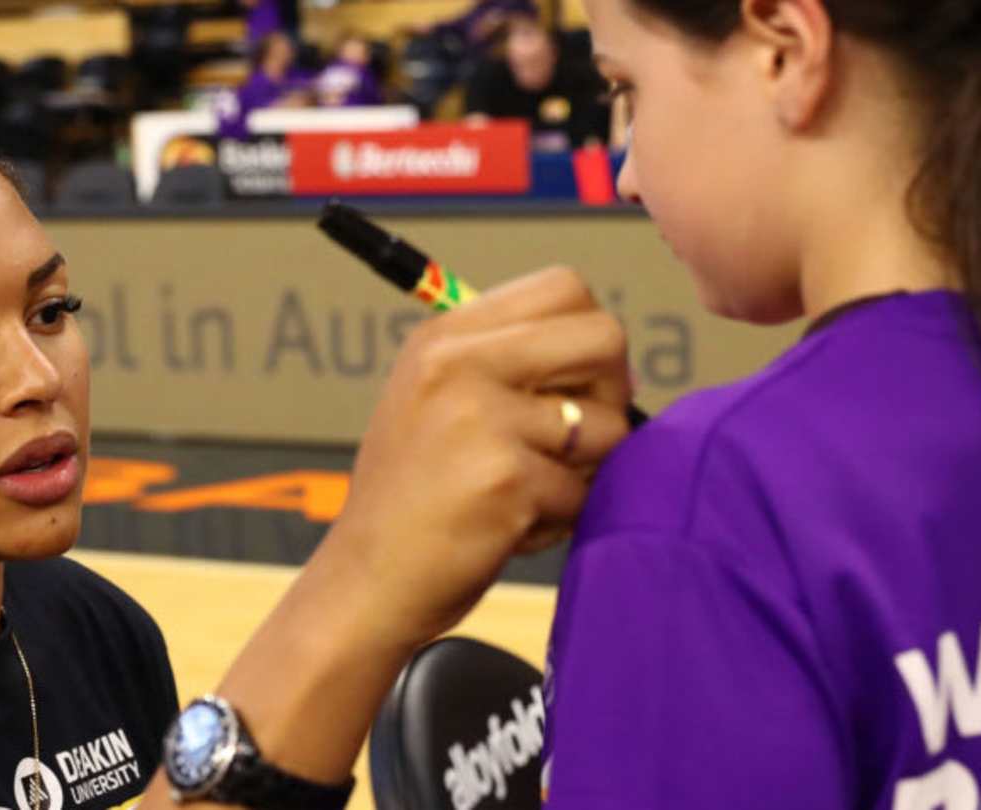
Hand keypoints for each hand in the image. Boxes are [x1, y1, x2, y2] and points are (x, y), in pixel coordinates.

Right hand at [324, 268, 630, 646]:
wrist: (365, 582)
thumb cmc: (415, 500)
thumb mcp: (436, 402)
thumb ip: (508, 364)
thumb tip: (615, 360)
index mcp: (443, 337)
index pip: (564, 288)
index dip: (588, 338)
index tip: (572, 386)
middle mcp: (457, 364)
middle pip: (604, 338)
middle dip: (611, 395)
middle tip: (573, 442)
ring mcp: (480, 421)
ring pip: (608, 426)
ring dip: (585, 471)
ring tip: (527, 493)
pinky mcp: (505, 481)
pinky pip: (586, 492)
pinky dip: (561, 520)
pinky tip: (510, 529)